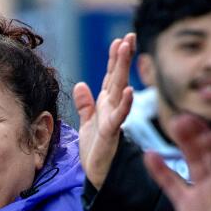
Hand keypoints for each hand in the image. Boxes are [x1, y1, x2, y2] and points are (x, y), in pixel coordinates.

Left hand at [73, 34, 134, 188]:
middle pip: (117, 77)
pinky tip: (129, 91)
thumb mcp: (86, 123)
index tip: (120, 40)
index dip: (115, 58)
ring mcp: (113, 118)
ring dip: (123, 69)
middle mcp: (112, 107)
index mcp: (106, 103)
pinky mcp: (110, 132)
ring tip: (126, 49)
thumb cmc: (95, 150)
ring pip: (118, 89)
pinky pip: (118, 116)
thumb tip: (80, 84)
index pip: (111, 76)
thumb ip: (85, 104)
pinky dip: (124, 103)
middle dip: (123, 57)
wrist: (97, 173)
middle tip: (130, 36)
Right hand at [146, 113, 210, 210]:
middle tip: (183, 120)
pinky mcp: (186, 207)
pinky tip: (148, 156)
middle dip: (198, 135)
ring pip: (190, 162)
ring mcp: (203, 193)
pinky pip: (172, 184)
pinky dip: (161, 171)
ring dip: (182, 144)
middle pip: (209, 152)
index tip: (206, 138)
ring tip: (172, 124)